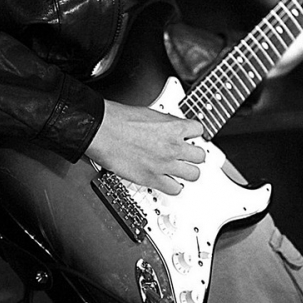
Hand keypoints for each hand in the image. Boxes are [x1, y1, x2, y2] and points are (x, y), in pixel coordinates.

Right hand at [85, 100, 205, 194]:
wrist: (102, 131)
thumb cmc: (118, 120)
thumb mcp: (150, 113)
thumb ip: (165, 123)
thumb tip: (169, 127)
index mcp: (174, 127)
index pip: (199, 131)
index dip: (194, 134)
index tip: (190, 137)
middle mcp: (173, 147)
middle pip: (200, 156)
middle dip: (194, 155)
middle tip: (187, 155)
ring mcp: (165, 164)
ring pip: (193, 175)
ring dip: (188, 172)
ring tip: (181, 170)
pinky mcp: (152, 179)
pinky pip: (175, 189)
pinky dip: (173, 187)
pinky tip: (168, 182)